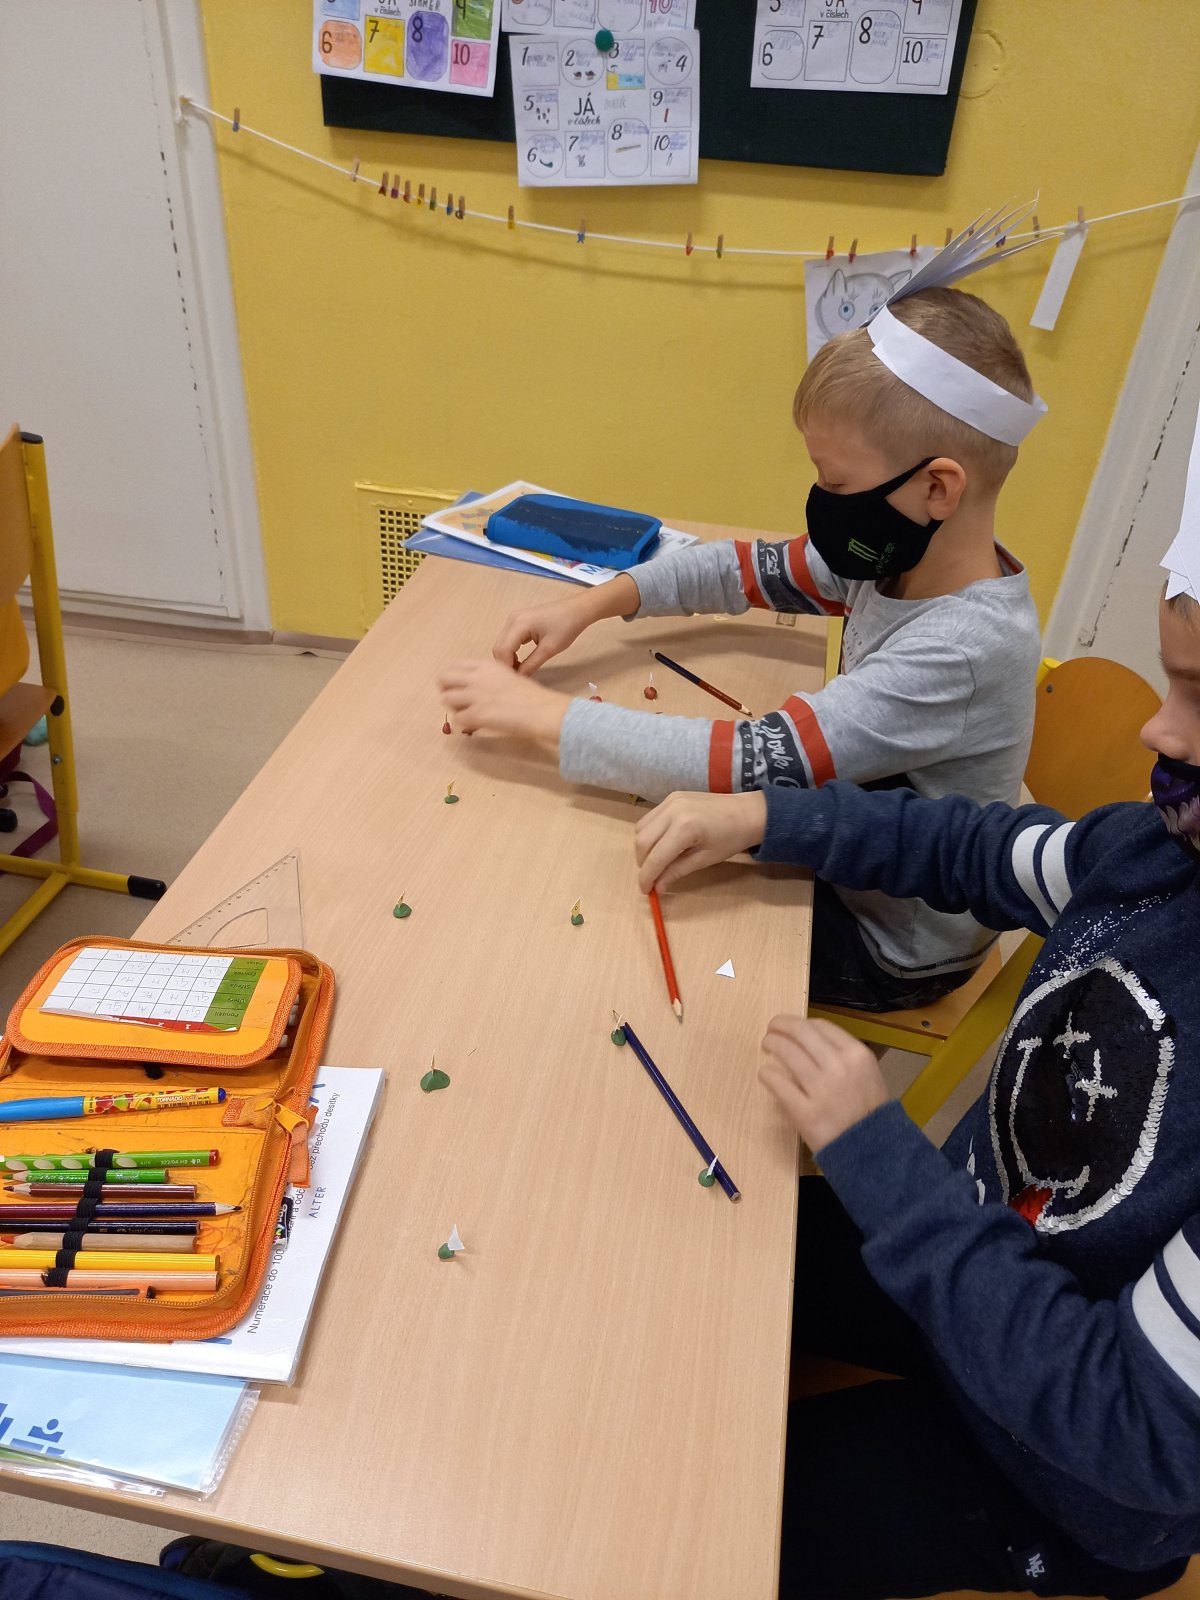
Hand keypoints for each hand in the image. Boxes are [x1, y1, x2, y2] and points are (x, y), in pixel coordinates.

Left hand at [438, 657, 568, 745]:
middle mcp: (476, 677)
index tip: (460, 687)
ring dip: (454, 708)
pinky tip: (475, 725)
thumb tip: (475, 689)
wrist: (540, 709)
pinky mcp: (476, 714)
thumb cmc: (530, 695)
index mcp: (484, 665)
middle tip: (458, 701)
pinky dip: (464, 724)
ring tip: (468, 714)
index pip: (453, 666)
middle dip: (446, 690)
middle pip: (443, 679)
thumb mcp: (507, 675)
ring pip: (446, 699)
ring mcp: (474, 695)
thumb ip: (488, 678)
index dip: (453, 678)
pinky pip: (457, 719)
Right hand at [492, 598, 590, 674]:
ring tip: (520, 671)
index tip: (515, 680)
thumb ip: (532, 664)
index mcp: (519, 624)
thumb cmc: (566, 626)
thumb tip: (520, 678)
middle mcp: (512, 620)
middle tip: (517, 678)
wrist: (576, 611)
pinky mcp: (518, 622)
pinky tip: (521, 662)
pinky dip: (511, 652)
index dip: (506, 667)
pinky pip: (508, 640)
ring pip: (502, 644)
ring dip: (507, 659)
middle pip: (498, 647)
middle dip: (505, 664)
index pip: (502, 650)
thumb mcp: (549, 649)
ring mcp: (514, 620)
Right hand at [635, 790, 767, 893]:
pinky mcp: (671, 797)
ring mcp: (670, 800)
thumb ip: (677, 871)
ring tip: (656, 861)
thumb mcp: (704, 859)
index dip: (647, 877)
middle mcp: (672, 810)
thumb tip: (657, 888)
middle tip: (652, 878)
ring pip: (641, 828)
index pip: (655, 857)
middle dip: (643, 863)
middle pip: (642, 841)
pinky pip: (650, 818)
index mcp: (684, 827)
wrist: (748, 812)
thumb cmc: (731, 839)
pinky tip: (662, 844)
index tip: (645, 891)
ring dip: (644, 848)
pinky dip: (650, 833)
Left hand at [759, 1016, 888, 1153]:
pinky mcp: (804, 1112)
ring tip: (767, 1046)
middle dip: (781, 1026)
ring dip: (772, 1044)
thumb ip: (843, 1055)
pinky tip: (766, 1074)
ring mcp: (821, 1089)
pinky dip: (768, 1074)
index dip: (801, 1022)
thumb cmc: (870, 1112)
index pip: (820, 1026)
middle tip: (772, 1030)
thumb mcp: (867, 1074)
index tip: (791, 1026)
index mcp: (856, 1054)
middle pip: (800, 1032)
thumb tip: (809, 1041)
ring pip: (786, 1052)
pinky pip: (777, 1083)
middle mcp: (839, 1066)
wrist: (875, 1151)